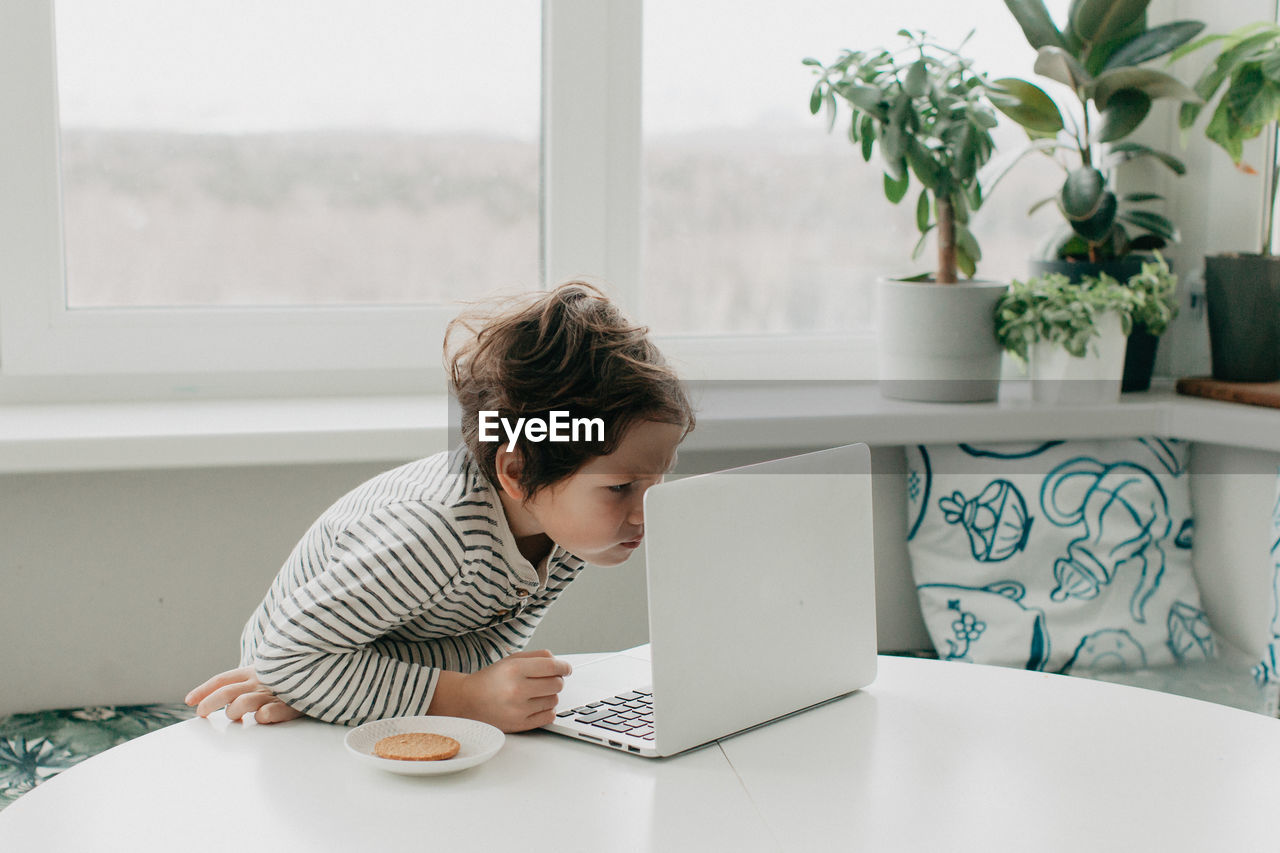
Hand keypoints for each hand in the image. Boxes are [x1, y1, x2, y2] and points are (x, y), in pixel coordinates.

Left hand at [185, 665, 302, 724]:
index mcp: (255, 672)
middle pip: (228, 691)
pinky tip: (261, 718)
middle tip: (201, 713)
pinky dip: (266, 715)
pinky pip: (276, 711)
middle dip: (210, 702)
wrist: (328, 673)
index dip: (204, 689)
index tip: (189, 701)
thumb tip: (229, 711)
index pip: (224, 679)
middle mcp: (263, 680)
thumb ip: (249, 690)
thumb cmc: (294, 679)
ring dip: (235, 710)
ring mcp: (277, 692)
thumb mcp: (269, 678)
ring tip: (235, 717)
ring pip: (246, 701)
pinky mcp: (295, 703)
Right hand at [433, 649, 571, 732]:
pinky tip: (536, 705)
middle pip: (557, 684)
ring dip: (550, 695)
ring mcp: (518, 709)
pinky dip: (547, 710)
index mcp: (514, 669)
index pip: (551, 666)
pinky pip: (549, 716)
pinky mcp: (520, 725)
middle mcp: (516, 689)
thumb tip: (558, 662)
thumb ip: (536, 656)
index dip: (564, 667)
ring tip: (536, 693)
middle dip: (556, 680)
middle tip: (549, 680)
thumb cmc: (491, 679)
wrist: (468, 701)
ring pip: (554, 700)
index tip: (566, 669)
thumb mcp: (510, 660)